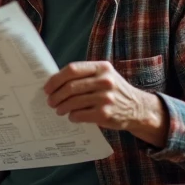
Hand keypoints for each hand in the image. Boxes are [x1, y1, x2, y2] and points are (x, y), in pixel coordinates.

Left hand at [44, 61, 165, 140]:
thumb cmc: (114, 91)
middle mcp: (104, 81)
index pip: (72, 70)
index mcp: (101, 67)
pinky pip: (79, 115)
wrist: (137, 108)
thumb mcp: (104, 76)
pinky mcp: (105, 114)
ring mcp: (105, 98)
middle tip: (50, 101)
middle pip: (70, 87)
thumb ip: (85, 75)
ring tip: (58, 110)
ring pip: (73, 102)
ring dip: (61, 107)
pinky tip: (71, 116)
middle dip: (56, 95)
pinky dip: (72, 116)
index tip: (47, 88)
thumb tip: (55, 82)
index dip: (56, 79)